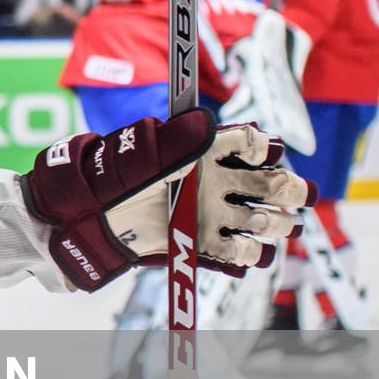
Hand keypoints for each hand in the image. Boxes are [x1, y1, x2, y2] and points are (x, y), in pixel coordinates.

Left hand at [20, 110, 313, 290]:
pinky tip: (241, 247)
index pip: (252, 144)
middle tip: (285, 193)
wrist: (88, 218)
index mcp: (206, 154)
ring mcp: (213, 215)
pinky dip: (249, 254)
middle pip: (274, 184)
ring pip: (267, 220)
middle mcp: (217, 183)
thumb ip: (175, 138)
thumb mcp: (141, 152)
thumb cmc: (112, 177)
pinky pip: (241, 253)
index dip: (264, 148)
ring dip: (274, 222)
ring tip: (257, 223)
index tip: (262, 153)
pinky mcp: (204, 245)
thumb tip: (206, 124)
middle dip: (289, 189)